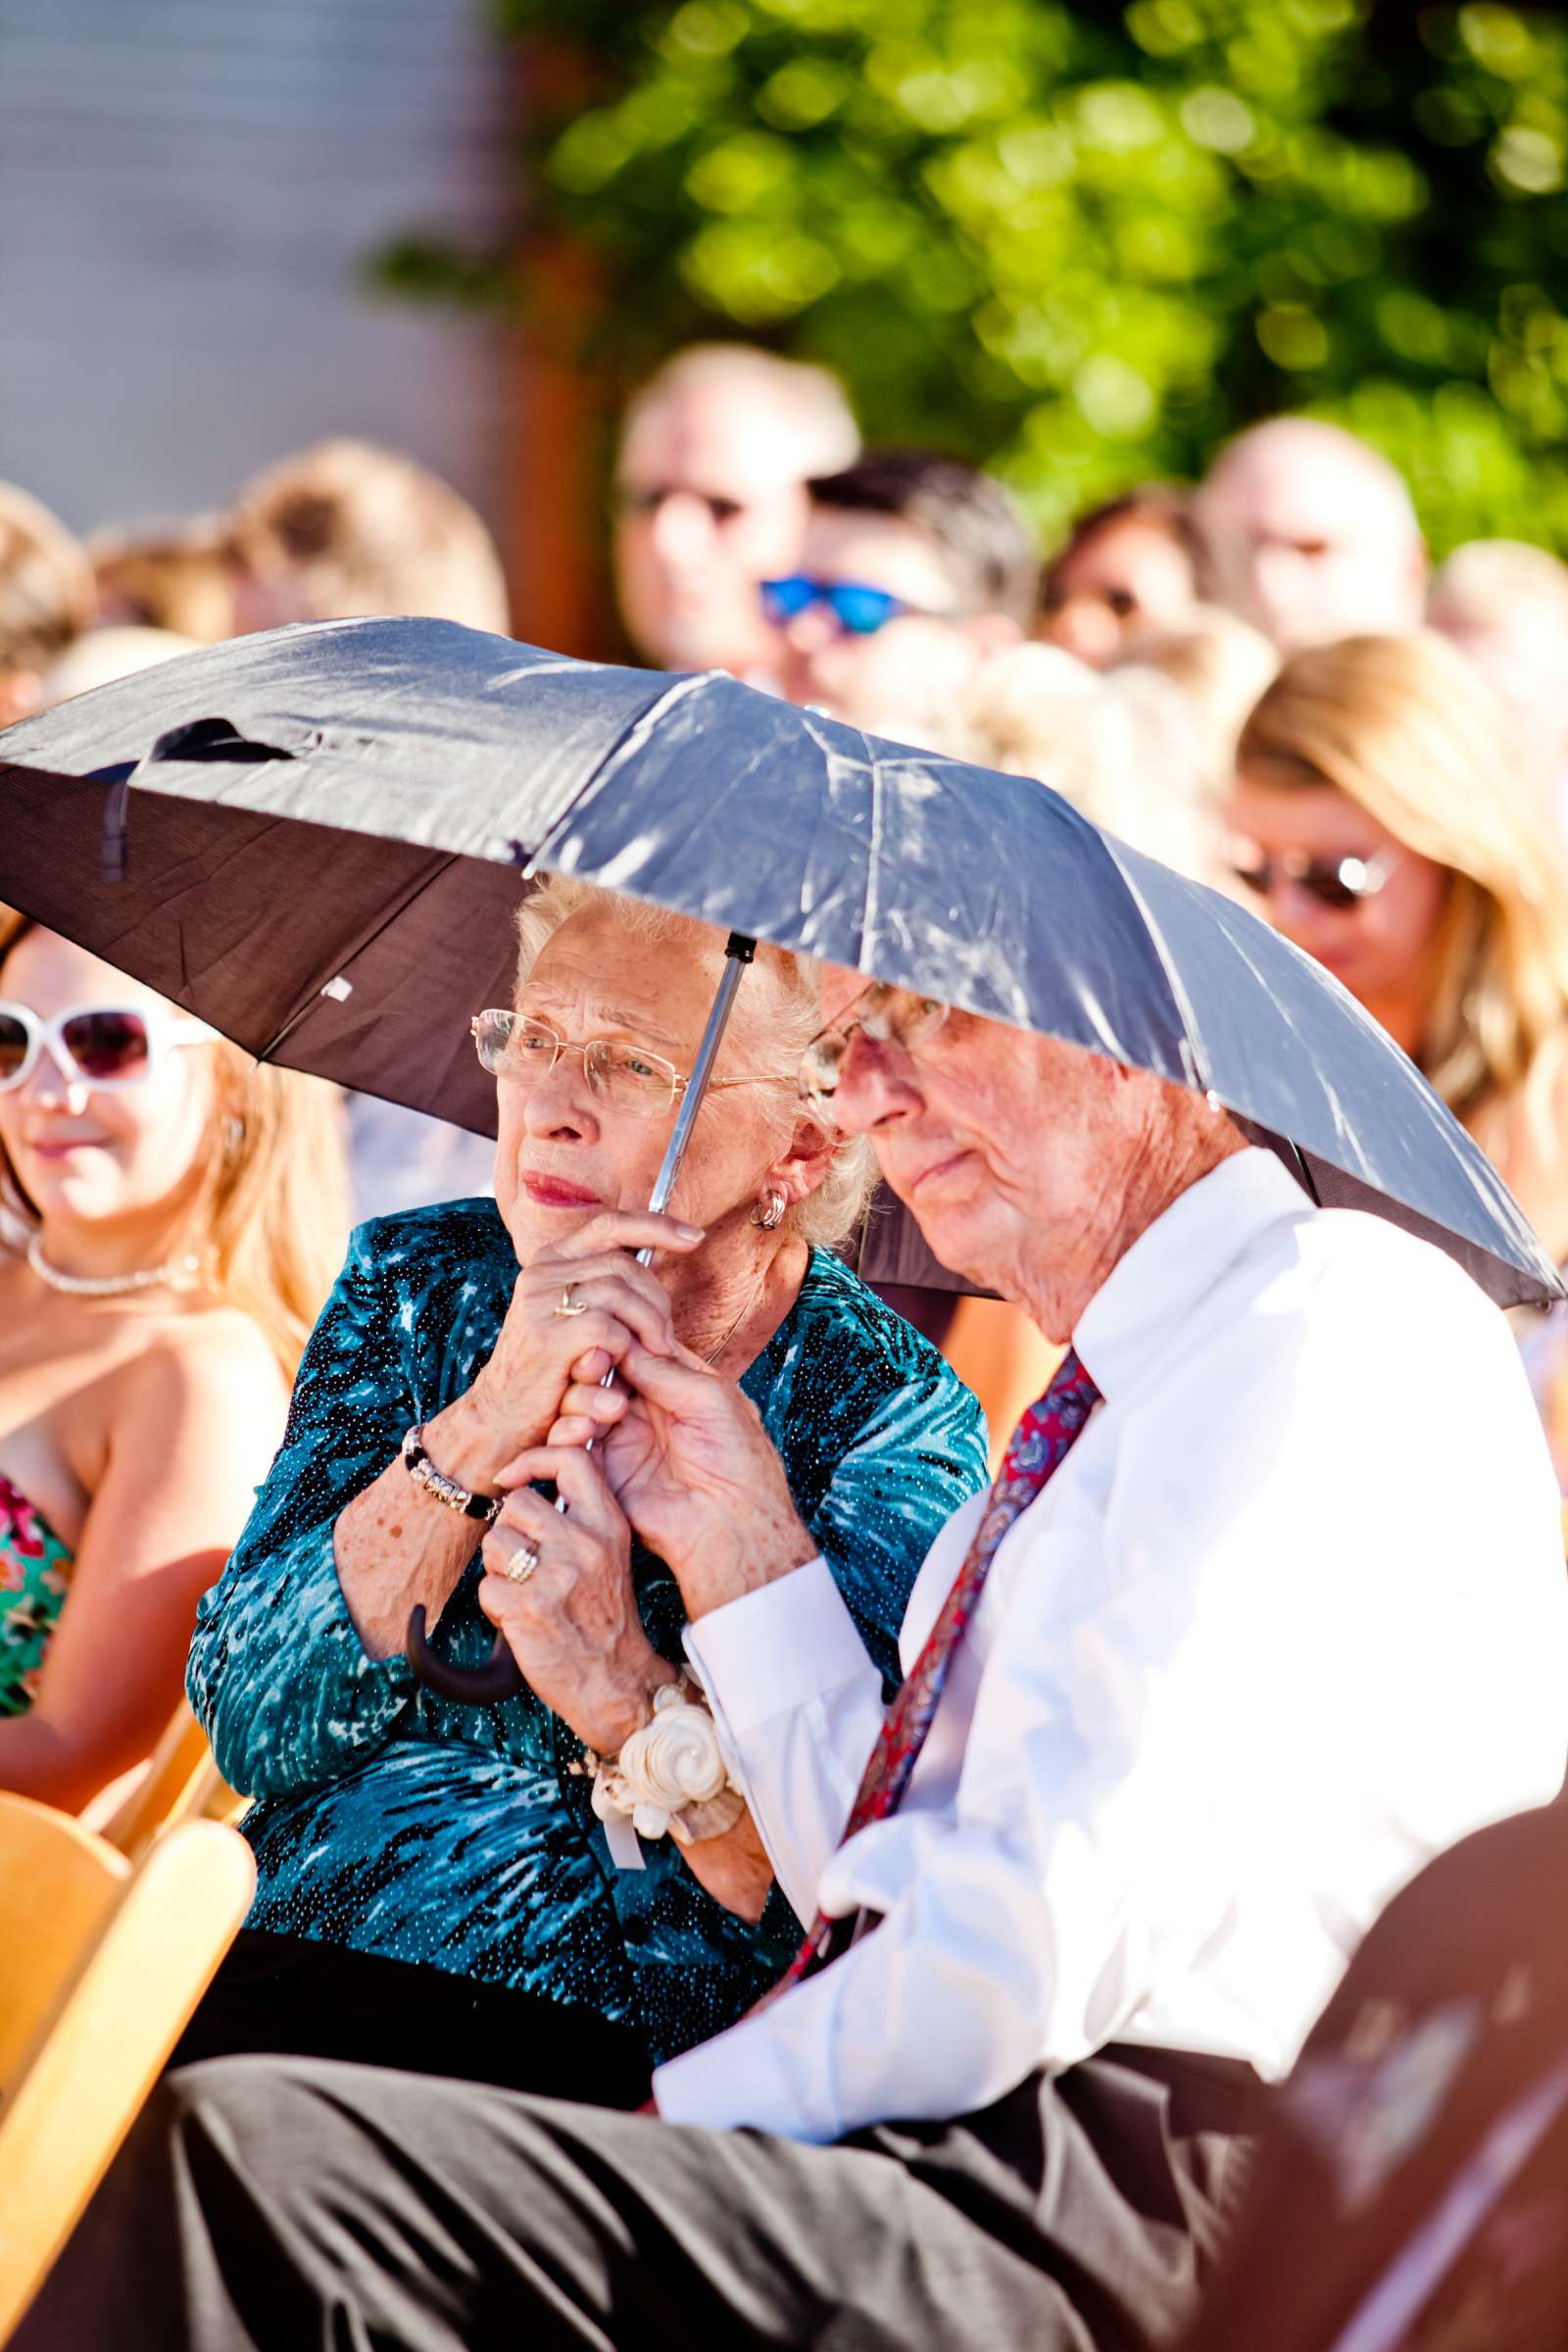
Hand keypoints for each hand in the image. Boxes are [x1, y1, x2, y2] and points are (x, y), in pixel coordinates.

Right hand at [433, 1211, 702, 1491]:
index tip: (694, 1238)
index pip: (611, 1224)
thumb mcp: (576, 1318)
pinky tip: (624, 1368)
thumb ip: (606, 1290)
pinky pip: (609, 1328)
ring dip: (650, 1325)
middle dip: (658, 1299)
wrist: (504, 1419)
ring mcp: (541, 1301)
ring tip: (658, 1354)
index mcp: (553, 1261)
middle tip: (668, 1337)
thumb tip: (657, 1260)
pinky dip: (627, 1348)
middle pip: (624, 1263)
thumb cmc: (552, 1371)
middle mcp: (543, 1272)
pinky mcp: (547, 1336)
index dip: (657, 1226)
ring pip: (620, 1292)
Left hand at [478, 1443, 675, 1754]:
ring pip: (494, 1543)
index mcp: (608, 1524)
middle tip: (526, 1563)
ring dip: (498, 1569)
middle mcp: (584, 1544)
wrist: (615, 1681)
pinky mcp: (528, 1608)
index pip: (569, 1459)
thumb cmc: (605, 1618)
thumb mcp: (609, 1555)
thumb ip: (578, 1518)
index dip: (532, 1460)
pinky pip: (486, 1587)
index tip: (512, 1477)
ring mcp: (557, 1576)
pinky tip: (521, 1619)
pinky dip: (494, 1605)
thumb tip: (524, 1486)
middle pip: (516, 1504)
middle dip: (509, 1532)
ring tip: (524, 1592)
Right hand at [526, 1338, 815, 1619]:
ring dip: (581, 1397)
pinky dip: (567, 1430)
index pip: (635, 1349)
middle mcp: (643, 1408)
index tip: (609, 1337)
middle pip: (599, 1371)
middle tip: (596, 1368)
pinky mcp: (602, 1470)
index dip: (619, 1340)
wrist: (729, 1522)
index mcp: (675, 1384)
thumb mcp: (710, 1398)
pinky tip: (585, 1431)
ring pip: (578, 1402)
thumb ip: (664, 1369)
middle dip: (592, 1365)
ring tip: (607, 1412)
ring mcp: (620, 1437)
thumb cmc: (737, 1459)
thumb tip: (622, 1341)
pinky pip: (569, 1443)